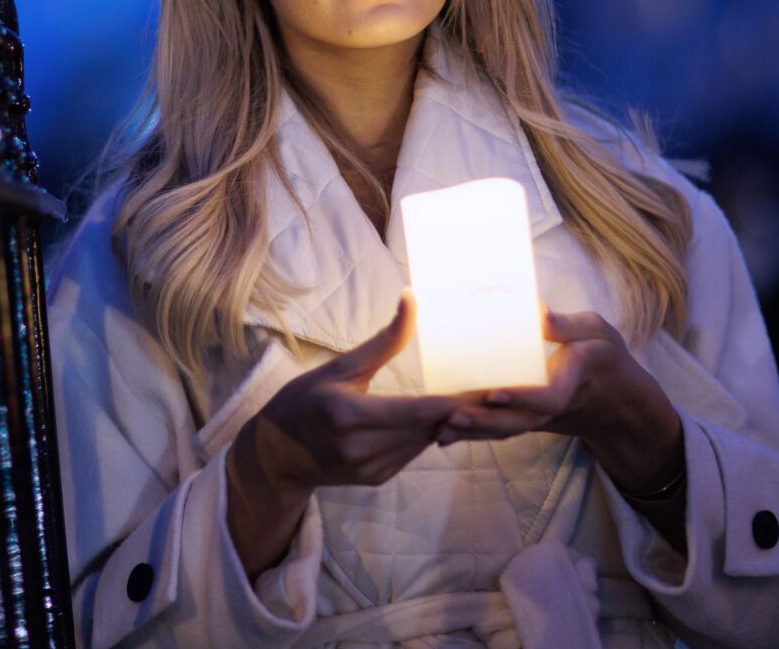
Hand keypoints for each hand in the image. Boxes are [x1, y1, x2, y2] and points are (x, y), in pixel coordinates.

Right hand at [226, 290, 462, 575]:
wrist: (277, 456)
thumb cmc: (304, 401)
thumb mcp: (339, 367)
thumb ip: (382, 341)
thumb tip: (412, 299)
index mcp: (350, 416)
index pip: (416, 411)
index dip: (457, 401)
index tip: (489, 387)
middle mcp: (363, 449)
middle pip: (429, 427)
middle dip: (463, 407)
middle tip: (501, 383)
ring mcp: (373, 470)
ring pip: (427, 441)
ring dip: (450, 420)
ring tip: (485, 396)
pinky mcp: (379, 479)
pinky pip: (415, 451)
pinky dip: (429, 432)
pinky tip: (445, 414)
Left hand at [433, 307, 682, 495]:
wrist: (615, 398)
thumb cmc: (604, 357)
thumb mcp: (597, 333)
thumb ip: (567, 326)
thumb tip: (537, 311)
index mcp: (571, 383)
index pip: (547, 398)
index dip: (521, 398)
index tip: (494, 393)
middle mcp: (551, 408)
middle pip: (516, 423)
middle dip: (484, 422)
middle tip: (451, 417)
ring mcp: (538, 418)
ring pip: (505, 431)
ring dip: (474, 432)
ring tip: (441, 430)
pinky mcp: (527, 421)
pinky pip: (501, 430)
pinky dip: (474, 434)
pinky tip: (445, 434)